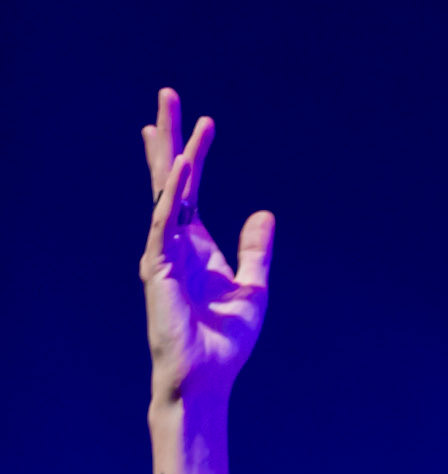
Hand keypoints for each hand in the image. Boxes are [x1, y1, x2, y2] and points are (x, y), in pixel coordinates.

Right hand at [139, 88, 273, 404]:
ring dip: (173, 154)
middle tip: (168, 94)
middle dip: (170, 137)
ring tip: (172, 116)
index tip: (199, 122)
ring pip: (168, 193)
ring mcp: (164, 254)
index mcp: (197, 248)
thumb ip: (255, 251)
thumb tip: (264, 214)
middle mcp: (176, 244)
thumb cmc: (224, 342)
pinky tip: (180, 167)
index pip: (190, 192)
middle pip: (171, 180)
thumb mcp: (252, 288)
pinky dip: (172, 195)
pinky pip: (164, 224)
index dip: (192, 156)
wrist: (206, 379)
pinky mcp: (159, 269)